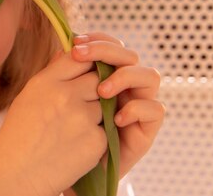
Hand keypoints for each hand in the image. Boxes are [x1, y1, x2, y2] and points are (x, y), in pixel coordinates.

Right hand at [0, 45, 107, 195]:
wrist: (17, 174)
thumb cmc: (20, 134)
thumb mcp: (29, 95)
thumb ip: (52, 74)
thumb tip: (71, 51)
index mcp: (46, 82)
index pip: (78, 57)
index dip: (84, 63)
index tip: (82, 73)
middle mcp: (65, 95)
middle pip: (97, 77)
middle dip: (94, 88)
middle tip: (81, 103)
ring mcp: (82, 118)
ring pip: (105, 103)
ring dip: (96, 112)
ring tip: (73, 127)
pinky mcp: (96, 140)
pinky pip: (106, 128)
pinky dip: (96, 135)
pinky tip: (76, 144)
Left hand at [71, 32, 164, 176]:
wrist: (65, 173)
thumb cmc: (59, 134)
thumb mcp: (57, 99)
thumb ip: (63, 73)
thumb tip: (64, 46)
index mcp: (105, 74)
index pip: (111, 46)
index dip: (97, 40)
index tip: (75, 44)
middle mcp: (125, 87)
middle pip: (130, 56)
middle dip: (107, 51)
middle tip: (81, 57)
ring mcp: (137, 105)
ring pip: (149, 76)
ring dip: (124, 77)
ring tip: (101, 91)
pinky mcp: (146, 130)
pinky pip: (156, 110)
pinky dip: (136, 109)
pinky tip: (115, 118)